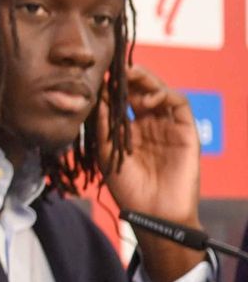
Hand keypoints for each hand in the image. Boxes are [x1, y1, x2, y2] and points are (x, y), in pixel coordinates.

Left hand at [98, 65, 203, 281]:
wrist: (152, 213)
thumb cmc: (127, 189)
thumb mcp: (106, 154)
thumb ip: (102, 126)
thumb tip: (95, 97)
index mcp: (130, 131)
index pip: (122, 101)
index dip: (111, 88)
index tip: (97, 76)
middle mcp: (150, 125)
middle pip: (142, 91)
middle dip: (129, 77)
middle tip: (115, 69)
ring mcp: (169, 127)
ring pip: (160, 92)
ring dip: (146, 81)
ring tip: (129, 78)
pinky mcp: (186, 131)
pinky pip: (179, 104)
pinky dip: (164, 94)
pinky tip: (146, 98)